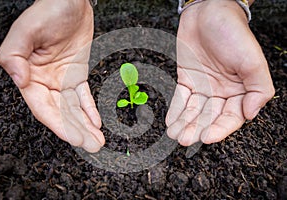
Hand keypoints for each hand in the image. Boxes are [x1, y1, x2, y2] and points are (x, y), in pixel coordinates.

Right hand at [0, 0, 104, 151]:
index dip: (59, 125)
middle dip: (76, 131)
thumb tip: (19, 79)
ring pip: (74, 108)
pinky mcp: (77, 74)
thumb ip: (14, 55)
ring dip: (86, 125)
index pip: (43, 107)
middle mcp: (45, 81)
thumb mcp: (26, 29)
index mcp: (30, 75)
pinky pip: (84, 96)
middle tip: (92, 145)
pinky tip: (96, 123)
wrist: (70, 2)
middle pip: (61, 113)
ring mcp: (62, 79)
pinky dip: (90, 110)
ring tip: (97, 141)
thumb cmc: (47, 11)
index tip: (75, 139)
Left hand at [166, 0, 274, 145]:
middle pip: (209, 117)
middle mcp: (221, 92)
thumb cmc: (233, 33)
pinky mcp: (187, 79)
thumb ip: (258, 89)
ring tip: (174, 134)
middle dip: (196, 129)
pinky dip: (175, 110)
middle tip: (184, 139)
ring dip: (184, 123)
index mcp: (240, 91)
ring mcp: (203, 87)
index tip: (206, 137)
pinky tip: (170, 122)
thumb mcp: (253, 61)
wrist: (208, 12)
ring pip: (193, 111)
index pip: (230, 117)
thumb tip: (251, 114)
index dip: (219, 129)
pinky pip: (180, 98)